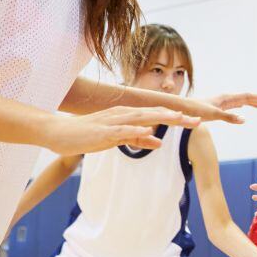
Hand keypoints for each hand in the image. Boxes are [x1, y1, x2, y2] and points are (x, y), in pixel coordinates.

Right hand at [41, 107, 199, 154]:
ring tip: (181, 120)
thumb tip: (158, 143)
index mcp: (128, 115)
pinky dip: (136, 131)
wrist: (58, 133)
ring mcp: (113, 122)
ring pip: (142, 118)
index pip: (157, 115)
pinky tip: (149, 132)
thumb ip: (138, 140)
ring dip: (162, 119)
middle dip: (177, 117)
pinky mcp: (102, 132)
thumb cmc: (88, 135)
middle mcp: (123, 114)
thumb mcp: (117, 139)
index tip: (197, 121)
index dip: (177, 117)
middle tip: (199, 120)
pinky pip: (121, 131)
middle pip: (155, 114)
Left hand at [177, 93, 256, 124]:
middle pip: (246, 98)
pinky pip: (235, 106)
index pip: (247, 97)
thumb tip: (244, 119)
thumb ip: (229, 117)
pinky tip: (244, 109)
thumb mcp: (213, 115)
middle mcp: (226, 98)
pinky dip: (243, 106)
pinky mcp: (218, 108)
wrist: (182, 108)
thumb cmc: (196, 110)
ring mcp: (222, 103)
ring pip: (241, 101)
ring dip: (252, 103)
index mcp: (226, 98)